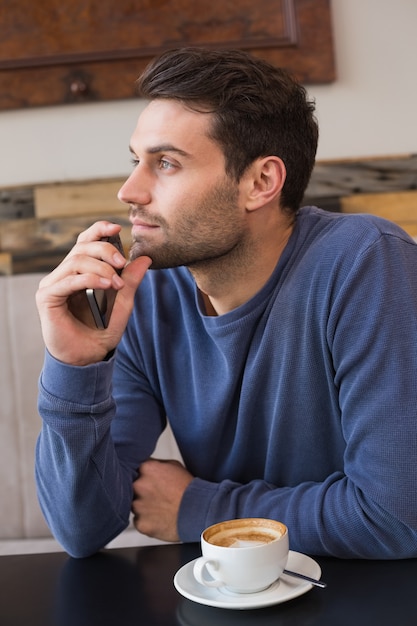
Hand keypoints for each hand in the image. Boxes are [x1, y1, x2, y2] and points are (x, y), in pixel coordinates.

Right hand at [36, 221, 150, 365]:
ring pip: (76, 260)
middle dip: (105, 249)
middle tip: (122, 263)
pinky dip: (89, 278)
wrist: (89, 357)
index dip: (99, 230)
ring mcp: (54, 284)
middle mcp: (64, 274)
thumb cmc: (102, 330)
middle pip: (81, 246)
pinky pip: (68, 279)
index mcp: (80, 271)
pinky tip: (106, 284)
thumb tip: (145, 258)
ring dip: (100, 267)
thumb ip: (130, 281)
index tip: (118, 227)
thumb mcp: (123, 303)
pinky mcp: (47, 297)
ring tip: (116, 282)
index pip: (85, 241)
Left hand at [131, 459, 193, 541]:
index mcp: (147, 469)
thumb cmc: (190, 490)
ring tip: (161, 508)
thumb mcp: (175, 466)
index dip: (144, 477)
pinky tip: (160, 518)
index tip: (150, 481)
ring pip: (135, 505)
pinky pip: (139, 521)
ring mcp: (138, 506)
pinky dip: (147, 521)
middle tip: (157, 496)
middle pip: (133, 488)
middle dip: (143, 491)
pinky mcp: (141, 524)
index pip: (135, 470)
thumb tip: (147, 466)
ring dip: (144, 507)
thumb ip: (157, 465)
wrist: (199, 512)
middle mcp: (139, 486)